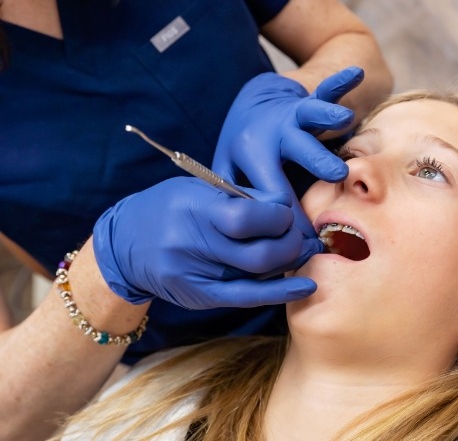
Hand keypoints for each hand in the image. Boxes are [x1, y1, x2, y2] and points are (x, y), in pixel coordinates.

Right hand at [93, 177, 320, 308]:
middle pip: (259, 253)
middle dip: (291, 243)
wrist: (125, 244)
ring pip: (257, 275)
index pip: (247, 217)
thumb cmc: (166, 208)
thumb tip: (284, 205)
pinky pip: (245, 297)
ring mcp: (195, 275)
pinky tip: (304, 286)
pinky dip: (279, 292)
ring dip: (289, 263)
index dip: (278, 216)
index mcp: (192, 208)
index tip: (285, 213)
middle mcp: (192, 244)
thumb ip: (238, 196)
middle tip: (297, 235)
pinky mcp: (199, 295)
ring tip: (302, 252)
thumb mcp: (196, 188)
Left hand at [212, 66, 363, 236]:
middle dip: (314, 162)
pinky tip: (354, 73)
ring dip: (327, 117)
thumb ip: (238, 198)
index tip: (306, 240)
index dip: (291, 218)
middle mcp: (272, 133)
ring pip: (310, 115)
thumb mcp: (232, 172)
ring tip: (343, 119)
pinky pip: (326, 90)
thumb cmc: (247, 151)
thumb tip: (255, 238)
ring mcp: (292, 115)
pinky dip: (340, 82)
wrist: (255, 107)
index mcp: (251, 155)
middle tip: (335, 176)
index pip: (273, 192)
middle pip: (293, 150)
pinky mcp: (309, 101)